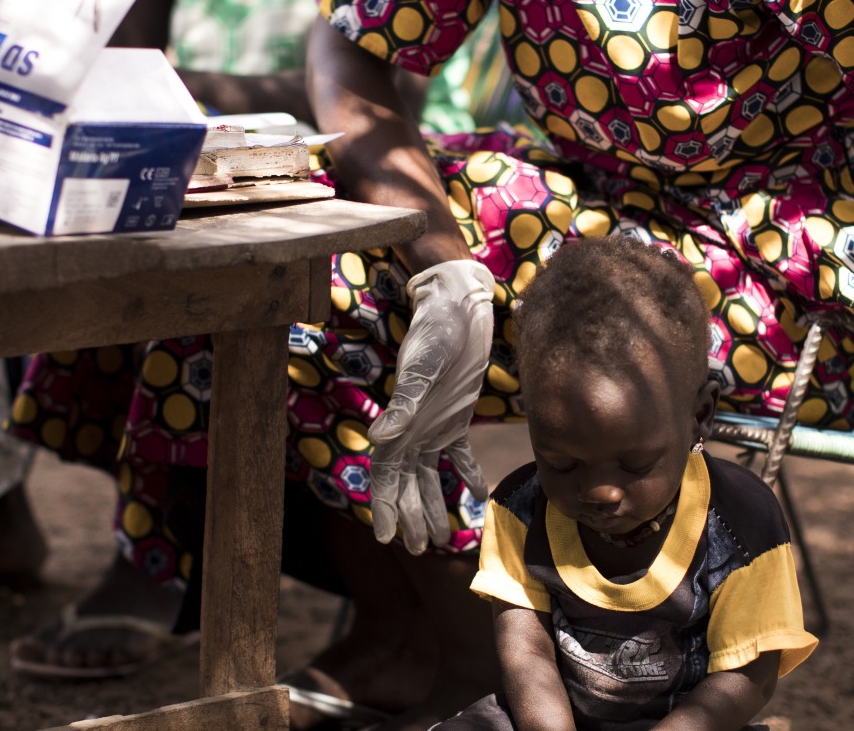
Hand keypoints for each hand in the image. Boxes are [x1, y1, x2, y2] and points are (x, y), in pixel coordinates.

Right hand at [368, 259, 496, 553]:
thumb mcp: (423, 367)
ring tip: (439, 538)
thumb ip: (405, 405)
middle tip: (418, 549)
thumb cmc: (437, 331)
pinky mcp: (456, 416)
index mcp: (399, 422)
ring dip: (431, 504)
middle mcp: (412, 428)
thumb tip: (378, 441)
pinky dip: (465, 473)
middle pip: (406, 482)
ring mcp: (433, 424)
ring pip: (428, 475)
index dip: (385, 506)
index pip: (386, 474)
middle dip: (410, 516)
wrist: (459, 304)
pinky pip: (457, 453)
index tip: (387, 538)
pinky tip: (475, 493)